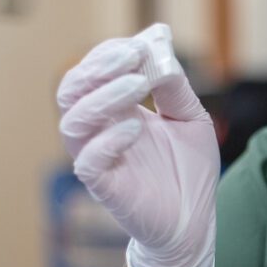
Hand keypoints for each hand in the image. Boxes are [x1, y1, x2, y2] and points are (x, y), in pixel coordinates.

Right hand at [57, 30, 219, 266]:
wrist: (195, 221)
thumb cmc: (189, 169)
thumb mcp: (191, 119)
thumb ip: (176, 88)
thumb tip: (161, 55)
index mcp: (115, 110)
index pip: (92, 73)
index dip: (108, 54)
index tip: (138, 44)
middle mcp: (99, 131)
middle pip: (71, 91)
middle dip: (97, 67)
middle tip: (132, 56)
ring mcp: (98, 159)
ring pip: (72, 123)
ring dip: (102, 97)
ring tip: (137, 84)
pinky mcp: (104, 187)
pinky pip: (87, 161)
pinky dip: (107, 140)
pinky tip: (136, 127)